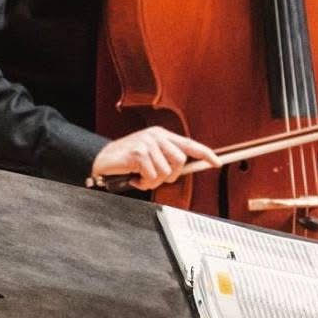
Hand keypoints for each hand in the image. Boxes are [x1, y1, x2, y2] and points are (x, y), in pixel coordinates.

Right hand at [91, 126, 220, 189]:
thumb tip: (183, 170)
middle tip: (153, 178)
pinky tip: (134, 178)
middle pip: (179, 162)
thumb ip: (167, 160)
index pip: (189, 144)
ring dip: (153, 181)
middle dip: (169, 176)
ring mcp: (147, 143)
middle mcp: (157, 136)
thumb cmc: (127, 161)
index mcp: (162, 135)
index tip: (216, 163)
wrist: (101, 160)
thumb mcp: (151, 157)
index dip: (205, 154)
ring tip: (140, 177)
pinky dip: (143, 183)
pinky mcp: (138, 153)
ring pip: (165, 172)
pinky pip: (152, 176)